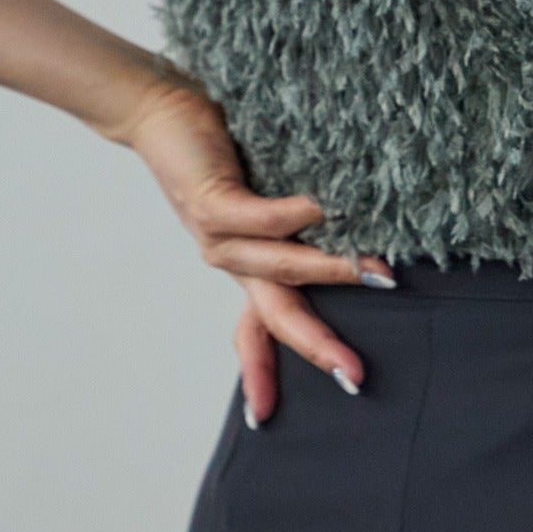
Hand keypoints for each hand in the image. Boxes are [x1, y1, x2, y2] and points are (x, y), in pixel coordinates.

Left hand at [116, 62, 395, 422]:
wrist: (158, 111)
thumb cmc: (219, 146)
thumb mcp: (264, 191)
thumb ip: (300, 216)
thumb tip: (357, 221)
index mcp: (243, 264)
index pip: (258, 329)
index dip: (264, 373)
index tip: (267, 420)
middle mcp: (229, 259)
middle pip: (275, 317)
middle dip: (316, 347)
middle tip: (355, 375)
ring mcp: (217, 235)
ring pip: (278, 267)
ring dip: (329, 270)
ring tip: (374, 272)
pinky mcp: (212, 202)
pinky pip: (258, 218)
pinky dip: (293, 217)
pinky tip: (325, 210)